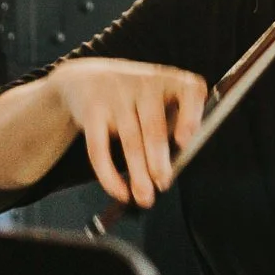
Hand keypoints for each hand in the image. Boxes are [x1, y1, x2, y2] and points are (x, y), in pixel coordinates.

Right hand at [47, 58, 207, 208]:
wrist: (85, 77)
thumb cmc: (135, 98)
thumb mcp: (159, 99)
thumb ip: (174, 126)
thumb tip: (176, 167)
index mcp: (170, 80)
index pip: (190, 89)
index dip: (190, 115)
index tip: (184, 141)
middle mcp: (144, 83)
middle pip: (154, 125)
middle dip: (159, 160)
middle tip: (163, 184)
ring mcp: (116, 95)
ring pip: (130, 140)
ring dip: (138, 174)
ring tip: (145, 197)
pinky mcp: (92, 111)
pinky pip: (99, 148)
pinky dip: (109, 175)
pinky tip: (120, 191)